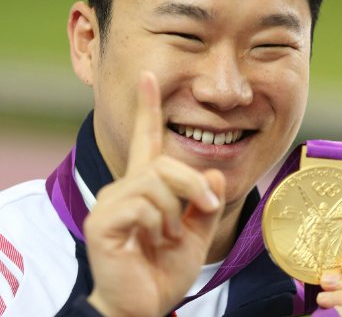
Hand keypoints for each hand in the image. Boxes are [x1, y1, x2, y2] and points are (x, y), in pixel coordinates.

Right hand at [85, 71, 225, 316]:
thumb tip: (210, 172)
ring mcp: (110, 203)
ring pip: (155, 181)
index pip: (146, 139)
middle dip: (192, 184)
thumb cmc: (164, 270)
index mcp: (145, 186)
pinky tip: (150, 240)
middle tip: (206, 206)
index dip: (148, 107)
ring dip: (175, 210)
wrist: (143, 308)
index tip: (148, 77)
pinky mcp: (102, 221)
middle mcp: (124, 188)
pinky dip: (158, 223)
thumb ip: (203, 202)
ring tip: (168, 235)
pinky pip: (142, 203)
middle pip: (164, 162)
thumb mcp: (195, 234)